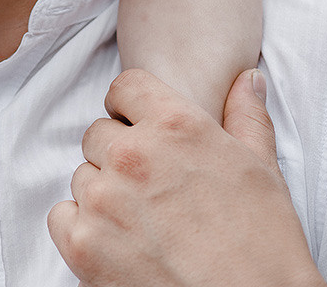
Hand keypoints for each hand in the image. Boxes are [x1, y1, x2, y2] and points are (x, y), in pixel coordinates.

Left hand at [47, 69, 325, 286]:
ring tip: (144, 222)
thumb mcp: (263, 170)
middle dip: (119, 156)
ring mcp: (103, 199)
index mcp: (176, 126)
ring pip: (82, 176)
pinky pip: (62, 215)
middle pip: (99, 134)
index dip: (133, 107)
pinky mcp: (83, 242)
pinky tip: (118, 243)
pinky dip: (82, 227)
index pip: (126, 87)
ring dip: (104, 193)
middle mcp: (133, 154)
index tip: (140, 127)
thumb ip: (246, 117)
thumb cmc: (264, 246)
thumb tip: (245, 80)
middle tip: (152, 189)